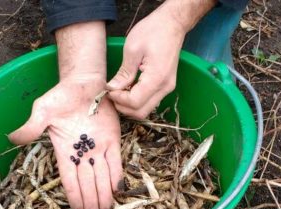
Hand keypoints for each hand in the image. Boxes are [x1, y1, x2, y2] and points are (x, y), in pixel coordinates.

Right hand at [8, 78, 122, 208]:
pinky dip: (117, 177)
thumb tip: (12, 139)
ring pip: (102, 176)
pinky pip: (115, 162)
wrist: (84, 81)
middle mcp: (82, 153)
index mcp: (64, 150)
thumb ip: (31, 127)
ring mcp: (98, 147)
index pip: (69, 178)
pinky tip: (118, 191)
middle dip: (91, 201)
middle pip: (87, 182)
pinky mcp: (112, 140)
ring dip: (103, 194)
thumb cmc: (61, 95)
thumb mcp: (42, 110)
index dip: (74, 195)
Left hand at [106, 0, 216, 118]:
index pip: (134, 103)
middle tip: (112, 93)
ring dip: (129, 105)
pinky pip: (150, 101)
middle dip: (123, 106)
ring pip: (145, 109)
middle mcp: (165, 87)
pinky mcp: (166, 85)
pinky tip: (128, 88)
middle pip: (140, 112)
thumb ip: (123, 73)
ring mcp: (167, 88)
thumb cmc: (153, 31)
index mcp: (157, 78)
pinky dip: (137, 100)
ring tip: (119, 90)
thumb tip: (112, 88)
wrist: (172, 24)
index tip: (109, 90)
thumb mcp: (132, 50)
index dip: (119, 100)